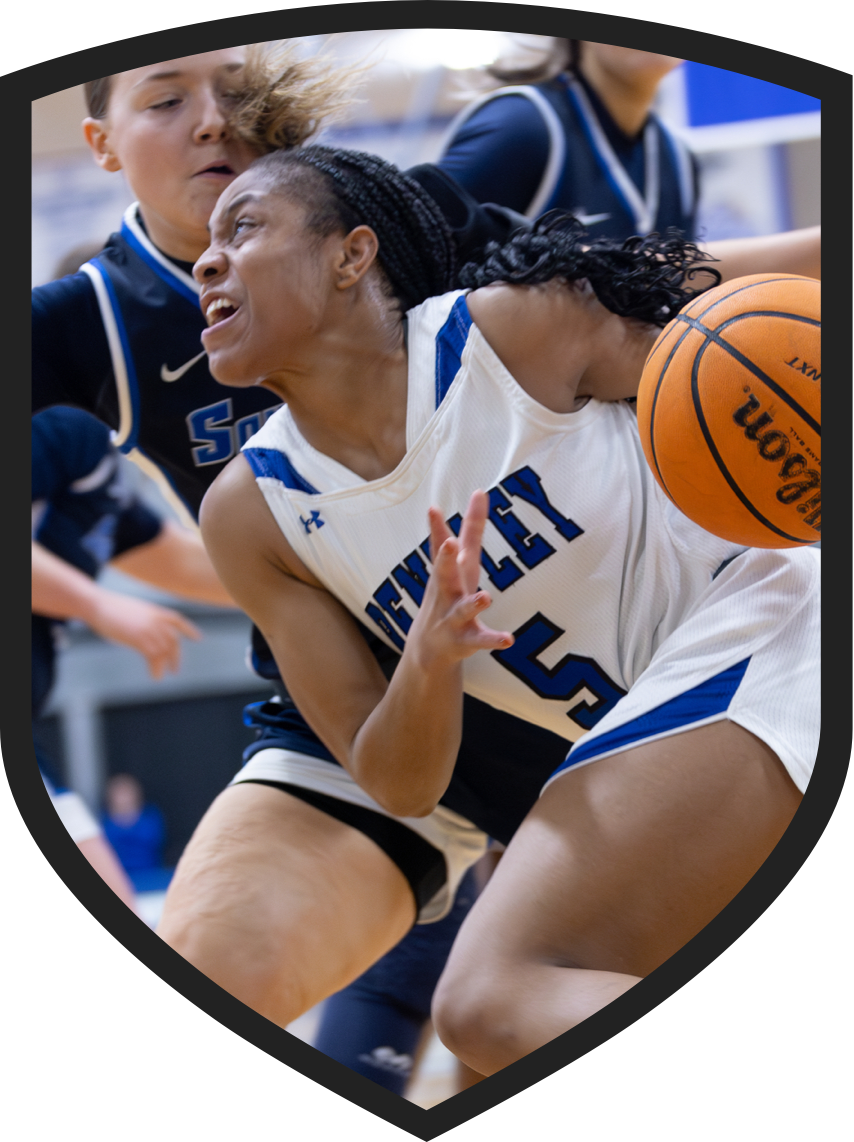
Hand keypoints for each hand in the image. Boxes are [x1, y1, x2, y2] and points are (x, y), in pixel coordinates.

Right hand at [87, 592, 201, 679]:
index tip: (198, 639)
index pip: (177, 621)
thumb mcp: (132, 611)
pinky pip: (153, 656)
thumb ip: (143, 620)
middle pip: (173, 640)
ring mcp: (148, 628)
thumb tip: (144, 632)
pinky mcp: (139, 638)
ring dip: (163, 665)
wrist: (97, 605)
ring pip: (164, 650)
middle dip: (175, 656)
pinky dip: (155, 668)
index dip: (189, 629)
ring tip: (160, 676)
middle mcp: (155, 620)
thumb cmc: (109, 609)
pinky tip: (154, 676)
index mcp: (154, 611)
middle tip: (175, 670)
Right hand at [409, 490, 513, 672]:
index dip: (437, 528)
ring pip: (463, 608)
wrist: (429, 645)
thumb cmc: (448, 593)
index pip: (441, 546)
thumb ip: (471, 528)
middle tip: (448, 544)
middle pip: (443, 573)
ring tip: (486, 597)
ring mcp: (454, 616)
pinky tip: (508, 639)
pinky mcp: (466, 638)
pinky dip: (493, 639)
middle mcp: (447, 591)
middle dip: (445, 559)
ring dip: (473, 602)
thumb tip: (480, 491)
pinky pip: (481, 639)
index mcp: (447, 571)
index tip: (433, 509)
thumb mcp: (460, 561)